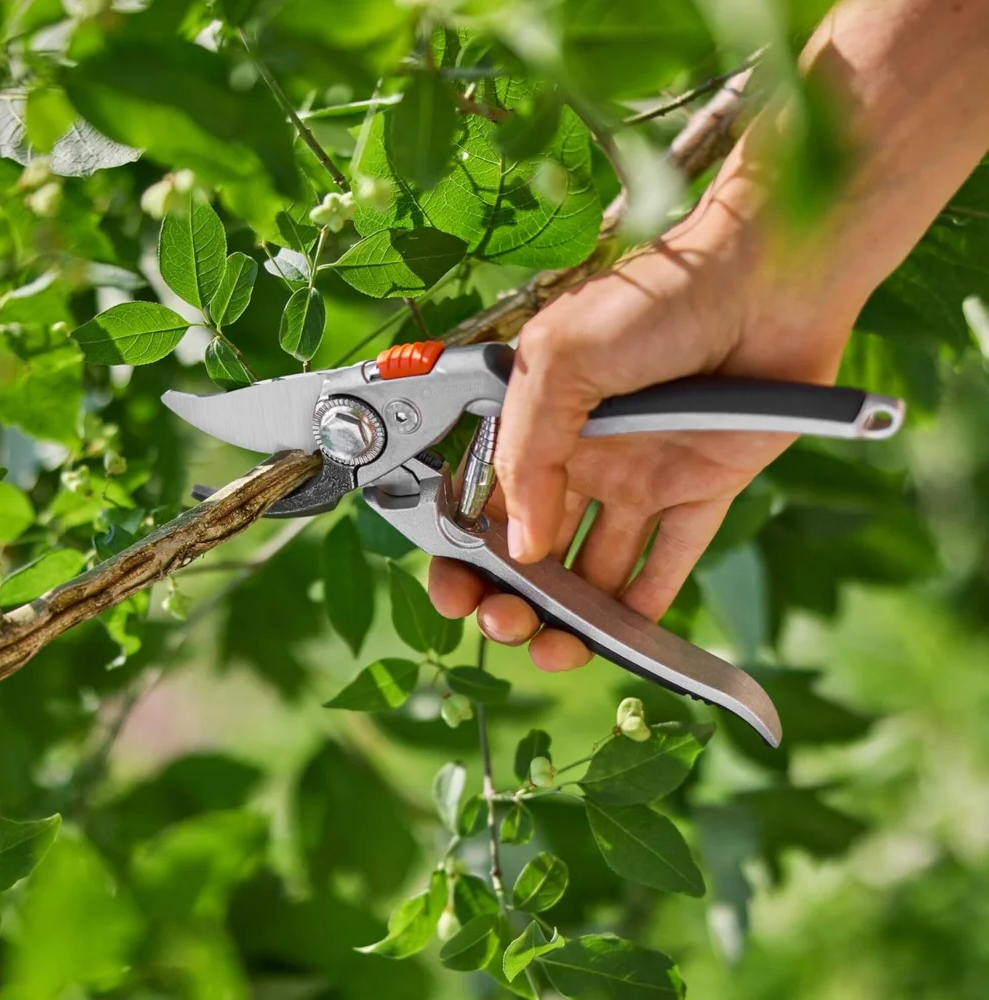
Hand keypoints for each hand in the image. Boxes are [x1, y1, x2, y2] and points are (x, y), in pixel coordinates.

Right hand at [428, 190, 860, 670]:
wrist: (766, 281)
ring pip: (593, 567)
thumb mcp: (559, 359)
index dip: (463, 555)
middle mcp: (582, 457)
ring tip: (557, 645)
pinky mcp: (700, 492)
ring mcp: (640, 478)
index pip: (485, 504)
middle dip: (511, 595)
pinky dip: (645, 605)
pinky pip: (667, 561)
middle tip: (507, 623)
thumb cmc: (654, 300)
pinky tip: (621, 635)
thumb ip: (526, 452)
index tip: (456, 594)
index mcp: (537, 422)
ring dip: (570, 614)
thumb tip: (518, 542)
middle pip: (535, 548)